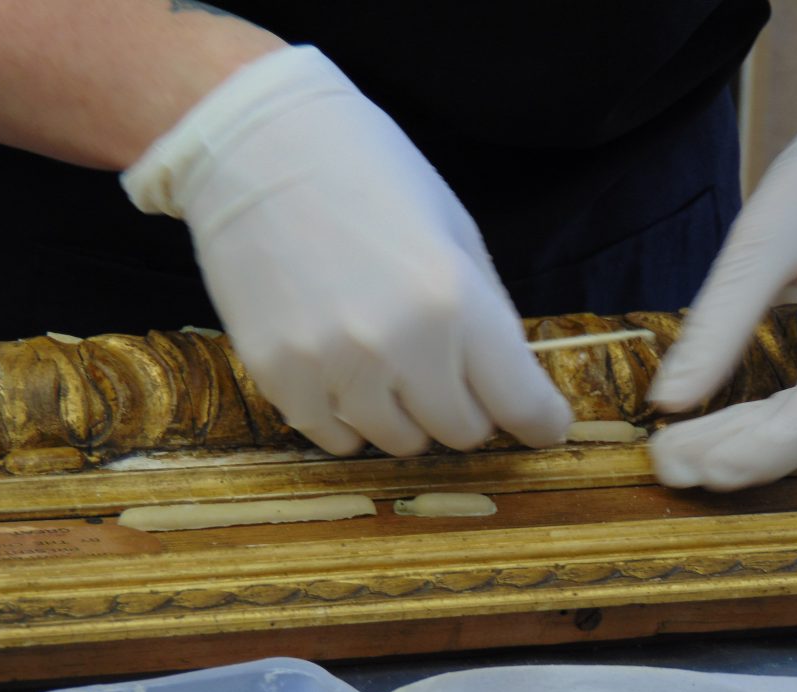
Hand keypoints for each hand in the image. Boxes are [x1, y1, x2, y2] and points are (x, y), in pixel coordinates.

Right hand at [122, 46, 570, 455]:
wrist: (256, 145)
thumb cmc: (370, 173)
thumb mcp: (455, 231)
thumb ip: (489, 314)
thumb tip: (508, 383)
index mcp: (456, 301)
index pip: (522, 406)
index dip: (540, 421)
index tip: (540, 421)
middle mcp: (399, 346)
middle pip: (462, 432)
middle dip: (467, 406)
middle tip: (447, 367)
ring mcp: (332, 368)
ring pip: (399, 442)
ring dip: (407, 414)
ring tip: (387, 359)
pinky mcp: (277, 378)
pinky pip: (335, 437)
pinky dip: (349, 415)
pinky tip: (341, 367)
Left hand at [649, 51, 796, 489]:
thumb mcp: (763, 234)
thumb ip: (716, 322)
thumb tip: (667, 400)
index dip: (745, 452)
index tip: (676, 456)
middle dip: (737, 457)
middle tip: (663, 462)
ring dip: (761, 449)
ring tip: (688, 449)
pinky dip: (792, 427)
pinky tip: (741, 427)